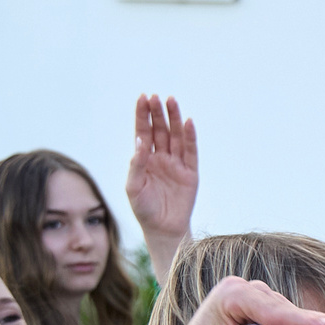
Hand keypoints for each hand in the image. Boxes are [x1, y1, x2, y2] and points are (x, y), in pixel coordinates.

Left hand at [125, 94, 198, 261]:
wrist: (163, 229)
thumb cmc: (144, 209)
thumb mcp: (133, 187)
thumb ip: (136, 164)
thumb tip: (140, 143)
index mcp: (144, 160)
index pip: (143, 132)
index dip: (142, 115)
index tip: (142, 98)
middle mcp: (161, 158)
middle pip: (160, 130)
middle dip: (157, 113)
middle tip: (156, 96)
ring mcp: (176, 164)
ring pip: (175, 136)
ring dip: (174, 119)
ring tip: (171, 101)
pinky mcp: (190, 172)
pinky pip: (190, 151)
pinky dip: (190, 136)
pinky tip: (187, 122)